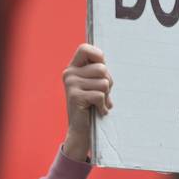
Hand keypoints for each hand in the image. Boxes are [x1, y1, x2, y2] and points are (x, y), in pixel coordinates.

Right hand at [61, 44, 113, 162]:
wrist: (82, 130)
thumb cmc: (93, 104)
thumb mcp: (95, 84)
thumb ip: (98, 71)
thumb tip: (104, 61)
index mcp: (73, 68)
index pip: (85, 48)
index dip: (98, 55)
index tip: (102, 68)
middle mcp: (69, 74)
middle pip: (102, 68)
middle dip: (108, 82)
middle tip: (102, 94)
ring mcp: (71, 85)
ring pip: (103, 82)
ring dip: (106, 95)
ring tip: (99, 102)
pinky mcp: (75, 97)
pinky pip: (100, 95)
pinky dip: (103, 105)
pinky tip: (98, 111)